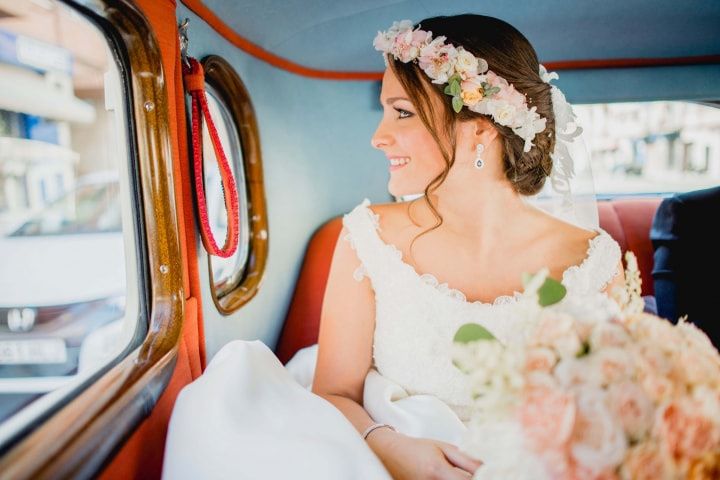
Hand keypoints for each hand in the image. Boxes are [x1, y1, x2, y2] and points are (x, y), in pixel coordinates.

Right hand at [367, 429, 481, 479]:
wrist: (390, 452)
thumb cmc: (418, 448)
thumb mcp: (443, 448)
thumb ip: (466, 460)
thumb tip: (487, 468)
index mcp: (438, 470)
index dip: (483, 478)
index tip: (492, 474)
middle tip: (482, 475)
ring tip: (457, 474)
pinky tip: (451, 477)